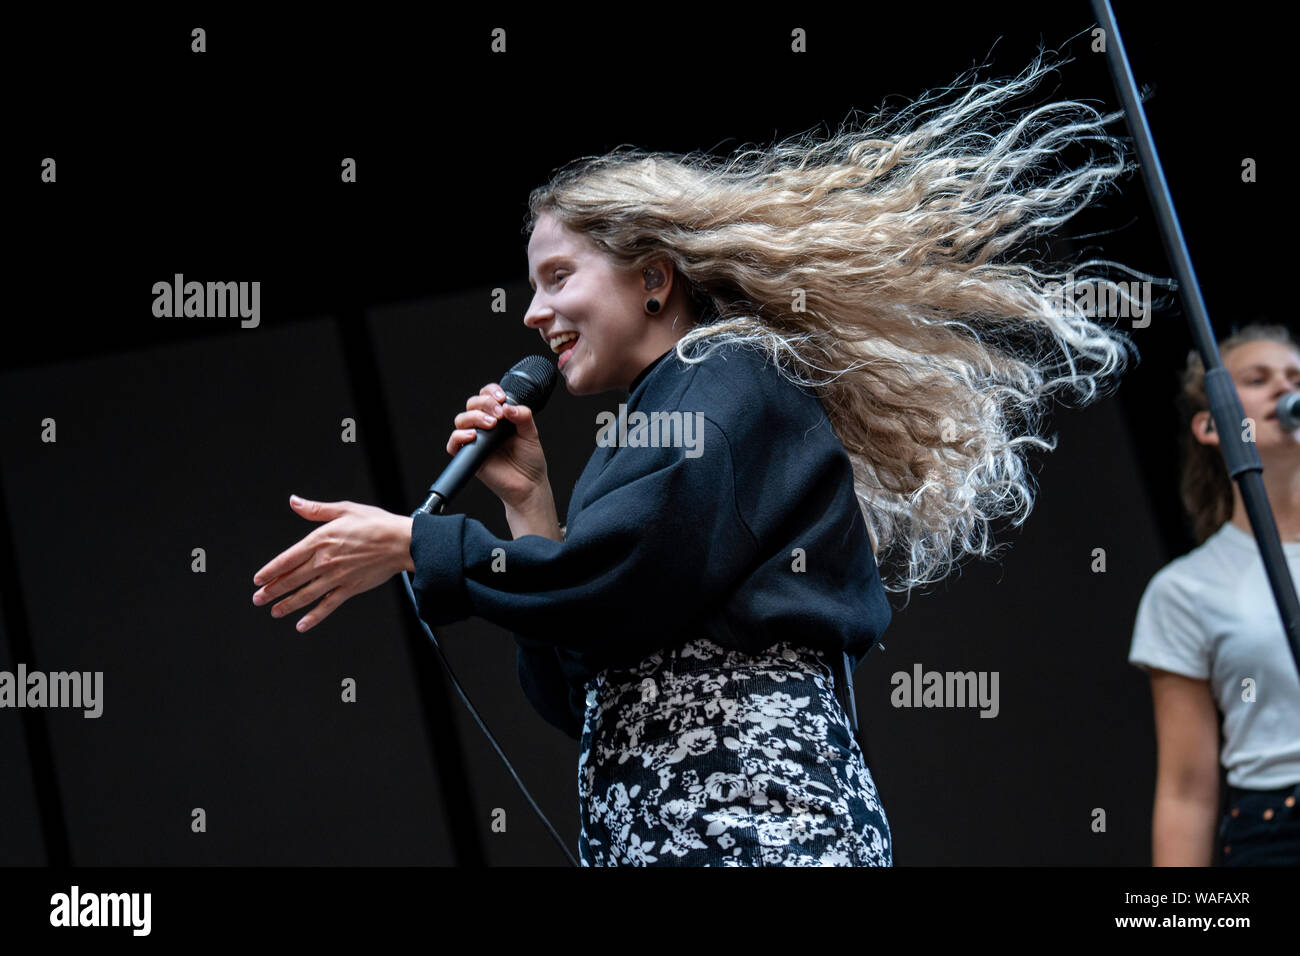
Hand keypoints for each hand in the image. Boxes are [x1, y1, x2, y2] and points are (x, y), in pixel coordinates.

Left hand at [252, 495, 414, 632]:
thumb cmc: (376, 524)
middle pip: (291, 579)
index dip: (270, 571)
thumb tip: (295, 502)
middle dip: (272, 591)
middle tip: (258, 598)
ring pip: (305, 594)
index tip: (258, 579)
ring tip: (274, 611)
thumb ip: (316, 509)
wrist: (401, 542)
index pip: (287, 559)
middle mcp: (325, 561)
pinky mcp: (350, 588)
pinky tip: (302, 624)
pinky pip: (327, 605)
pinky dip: (313, 616)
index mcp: (320, 540)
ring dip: (287, 605)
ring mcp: (336, 577)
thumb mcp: (344, 509)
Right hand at [448, 381, 548, 507]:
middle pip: (472, 404)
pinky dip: (459, 436)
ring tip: (490, 425)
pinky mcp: (469, 456)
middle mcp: (485, 426)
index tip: (502, 397)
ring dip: (474, 417)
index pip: (487, 395)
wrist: (528, 485)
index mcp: (499, 417)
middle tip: (499, 414)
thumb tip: (509, 406)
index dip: (491, 391)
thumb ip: (523, 416)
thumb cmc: (529, 460)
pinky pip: (454, 443)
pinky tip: (473, 436)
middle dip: (484, 403)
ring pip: (461, 420)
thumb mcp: (531, 434)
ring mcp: (476, 440)